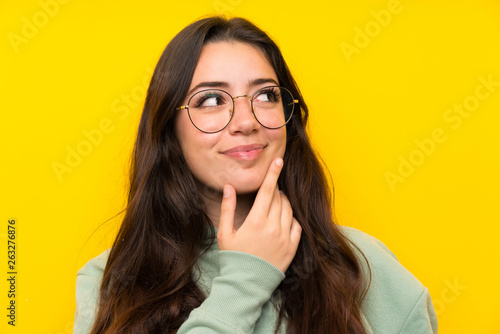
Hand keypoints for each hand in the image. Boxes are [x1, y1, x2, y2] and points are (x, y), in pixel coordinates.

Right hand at [217, 158, 301, 272]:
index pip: (268, 190)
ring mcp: (285, 238)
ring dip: (283, 202)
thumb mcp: (224, 233)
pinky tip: (283, 220)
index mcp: (256, 221)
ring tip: (275, 205)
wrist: (246, 285)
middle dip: (275, 190)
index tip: (279, 160)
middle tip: (269, 191)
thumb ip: (227, 207)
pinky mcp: (292, 248)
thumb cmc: (232, 258)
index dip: (273, 173)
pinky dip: (291, 219)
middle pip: (279, 198)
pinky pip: (297, 225)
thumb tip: (229, 187)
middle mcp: (273, 227)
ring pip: (289, 210)